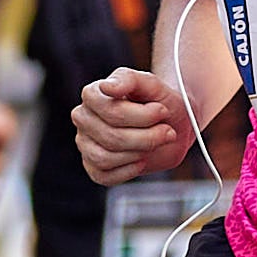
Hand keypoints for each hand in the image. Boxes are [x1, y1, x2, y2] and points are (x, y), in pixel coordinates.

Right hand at [72, 68, 193, 185]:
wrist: (172, 124)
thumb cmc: (159, 102)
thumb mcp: (152, 84)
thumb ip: (130, 80)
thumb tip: (107, 87)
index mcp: (93, 95)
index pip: (111, 111)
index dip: (142, 116)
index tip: (162, 110)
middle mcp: (84, 118)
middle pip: (111, 136)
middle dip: (147, 137)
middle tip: (167, 131)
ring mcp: (86, 144)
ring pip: (105, 158)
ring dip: (139, 152)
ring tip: (155, 143)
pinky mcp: (94, 167)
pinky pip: (105, 176)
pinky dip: (129, 170)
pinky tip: (142, 159)